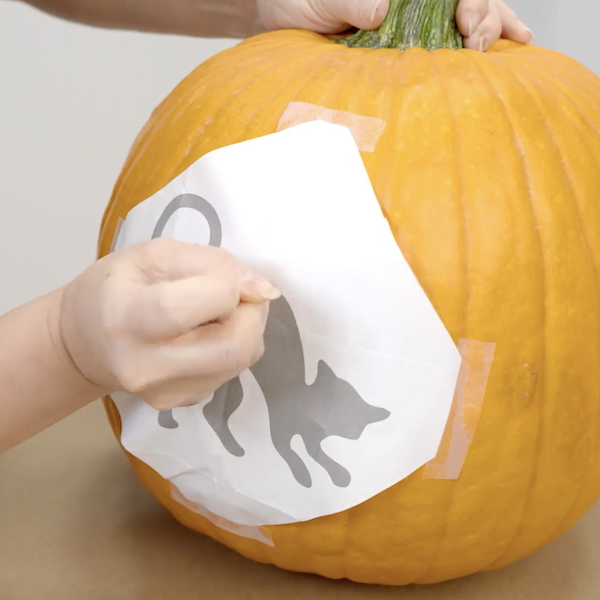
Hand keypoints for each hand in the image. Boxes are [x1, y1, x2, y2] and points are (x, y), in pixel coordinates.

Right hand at [57, 238, 279, 410]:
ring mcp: (165, 393)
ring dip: (247, 327)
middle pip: (232, 346)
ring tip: (219, 311)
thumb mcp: (154, 255)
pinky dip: (234, 345)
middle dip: (252, 312)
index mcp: (126, 318)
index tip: (229, 277)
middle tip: (240, 293)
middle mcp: (145, 367)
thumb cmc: (117, 287)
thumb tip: (264, 289)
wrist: (86, 342)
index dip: (227, 287)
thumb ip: (213, 263)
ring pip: (242, 359)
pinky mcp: (182, 403)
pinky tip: (210, 333)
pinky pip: (232, 370)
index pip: (189, 308)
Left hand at [257, 0, 532, 50]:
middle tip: (477, 41)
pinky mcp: (403, 48)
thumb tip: (382, 11)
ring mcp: (413, 22)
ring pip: (467, 17)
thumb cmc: (299, 0)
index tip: (467, 23)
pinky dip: (476, 46)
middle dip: (485, 17)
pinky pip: (444, 45)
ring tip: (519, 40)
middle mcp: (414, 0)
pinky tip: (504, 48)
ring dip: (494, 27)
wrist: (281, 20)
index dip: (471, 3)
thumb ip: (352, 0)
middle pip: (468, 0)